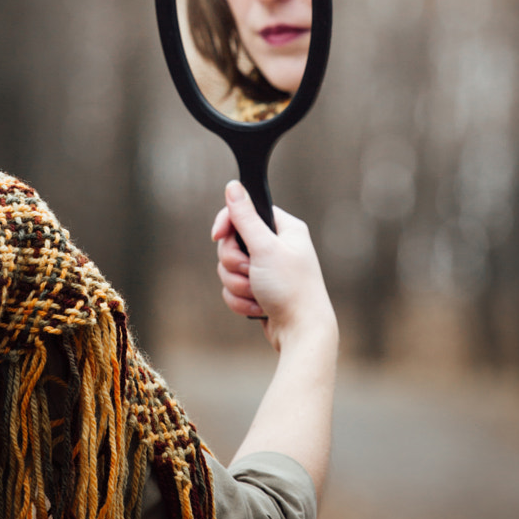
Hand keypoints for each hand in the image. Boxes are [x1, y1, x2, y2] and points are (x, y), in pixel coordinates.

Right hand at [212, 180, 335, 352]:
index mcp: (284, 229)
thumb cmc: (290, 288)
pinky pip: (234, 289)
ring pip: (230, 269)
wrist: (301, 332)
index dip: (227, 224)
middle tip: (250, 272)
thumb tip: (233, 186)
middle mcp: (277, 246)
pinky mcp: (260, 290)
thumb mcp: (265, 248)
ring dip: (238, 285)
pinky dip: (242, 300)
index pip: (245, 212)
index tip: (217, 236)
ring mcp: (268, 270)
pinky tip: (259, 308)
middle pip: (232, 243)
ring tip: (258, 294)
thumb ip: (245, 217)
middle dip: (235, 263)